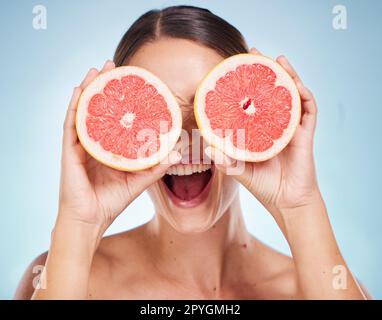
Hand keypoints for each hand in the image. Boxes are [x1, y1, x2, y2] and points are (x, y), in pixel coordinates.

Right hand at [58, 60, 179, 234]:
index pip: (114, 116)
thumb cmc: (111, 201)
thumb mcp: (138, 180)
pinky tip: (79, 90)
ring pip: (83, 111)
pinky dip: (74, 107)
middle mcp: (94, 142)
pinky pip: (70, 125)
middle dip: (104, 85)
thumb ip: (155, 166)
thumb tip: (177, 152)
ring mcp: (80, 145)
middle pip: (98, 107)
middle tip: (113, 65)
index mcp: (109, 147)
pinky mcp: (69, 151)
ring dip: (89, 89)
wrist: (91, 220)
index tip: (131, 81)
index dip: (121, 98)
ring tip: (97, 69)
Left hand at [206, 49, 320, 214]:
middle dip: (265, 71)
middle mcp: (276, 124)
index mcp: (260, 130)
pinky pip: (308, 110)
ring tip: (277, 59)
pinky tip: (295, 84)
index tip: (234, 68)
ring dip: (287, 75)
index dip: (245, 84)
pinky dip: (304, 95)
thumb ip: (225, 160)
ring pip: (292, 94)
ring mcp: (292, 127)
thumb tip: (207, 147)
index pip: (252, 101)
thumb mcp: (239, 170)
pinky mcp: (306, 134)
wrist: (286, 201)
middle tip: (253, 53)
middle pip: (272, 91)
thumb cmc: (263, 185)